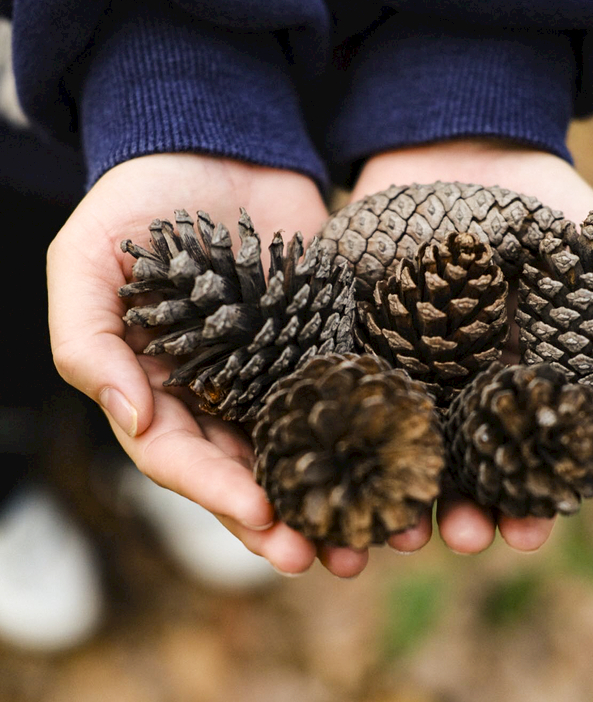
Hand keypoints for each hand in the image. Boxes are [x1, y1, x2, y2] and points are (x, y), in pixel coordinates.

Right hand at [47, 153, 368, 577]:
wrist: (217, 144)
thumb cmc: (137, 202)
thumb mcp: (86, 260)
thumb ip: (88, 340)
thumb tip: (131, 418)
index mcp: (156, 391)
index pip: (180, 459)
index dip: (216, 493)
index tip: (261, 516)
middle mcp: (216, 398)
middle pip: (245, 474)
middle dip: (279, 521)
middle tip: (319, 557)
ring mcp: (273, 376)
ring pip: (300, 452)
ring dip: (330, 498)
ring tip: (368, 538)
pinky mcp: (323, 347)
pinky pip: (345, 400)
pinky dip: (369, 437)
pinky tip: (399, 466)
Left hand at [351, 139, 592, 555]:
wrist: (459, 143)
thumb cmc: (540, 206)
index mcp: (512, 387)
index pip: (519, 463)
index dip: (526, 503)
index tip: (527, 535)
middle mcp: (453, 391)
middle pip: (456, 471)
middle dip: (460, 512)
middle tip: (462, 539)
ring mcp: (397, 369)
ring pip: (394, 449)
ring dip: (395, 495)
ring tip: (397, 532)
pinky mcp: (348, 342)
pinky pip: (337, 401)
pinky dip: (336, 441)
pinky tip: (330, 479)